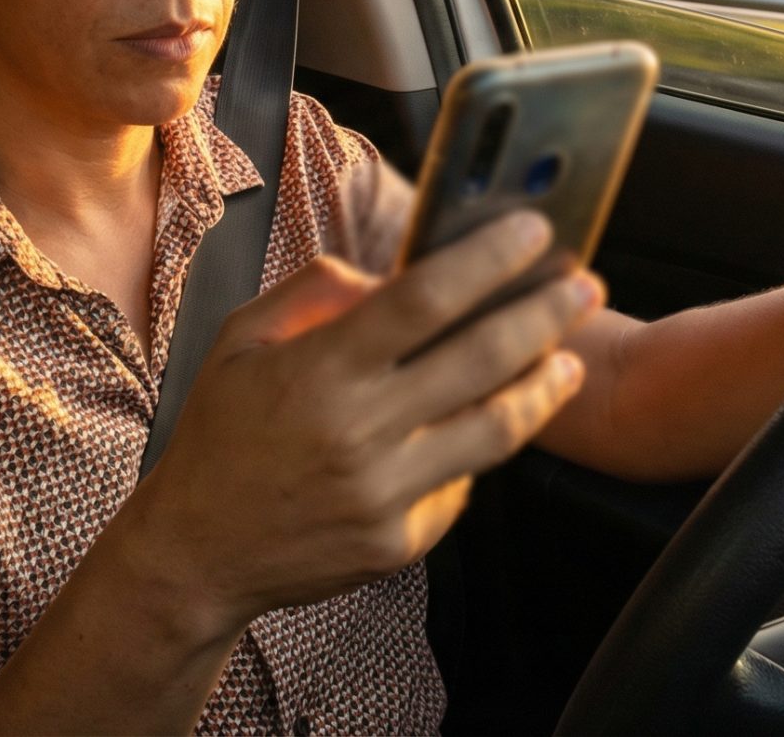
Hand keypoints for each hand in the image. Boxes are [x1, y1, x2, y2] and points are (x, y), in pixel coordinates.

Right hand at [117, 205, 603, 635]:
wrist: (199, 551)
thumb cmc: (221, 435)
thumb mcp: (241, 340)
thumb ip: (313, 294)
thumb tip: (385, 275)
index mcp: (319, 370)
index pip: (424, 299)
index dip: (487, 261)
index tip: (532, 231)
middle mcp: (358, 431)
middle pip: (480, 359)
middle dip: (544, 315)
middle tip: (584, 285)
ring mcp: (384, 493)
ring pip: (493, 430)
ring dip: (542, 388)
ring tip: (567, 360)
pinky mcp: (399, 541)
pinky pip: (461, 484)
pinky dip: (479, 448)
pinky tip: (488, 424)